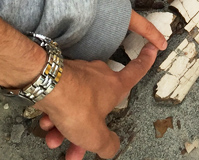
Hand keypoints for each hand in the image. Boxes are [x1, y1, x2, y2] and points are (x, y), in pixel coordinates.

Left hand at [37, 11, 166, 159]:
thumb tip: (111, 148)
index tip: (152, 49)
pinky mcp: (62, 76)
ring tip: (56, 140)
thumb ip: (107, 144)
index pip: (136, 70)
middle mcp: (99, 76)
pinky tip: (48, 125)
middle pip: (99, 104)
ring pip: (78, 104)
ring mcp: (80, 74)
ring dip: (67, 126)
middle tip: (78, 147)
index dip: (146, 60)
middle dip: (88, 127)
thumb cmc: (74, 102)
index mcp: (115, 86)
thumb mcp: (95, 135)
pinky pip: (63, 99)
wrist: (46, 85)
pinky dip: (56, 115)